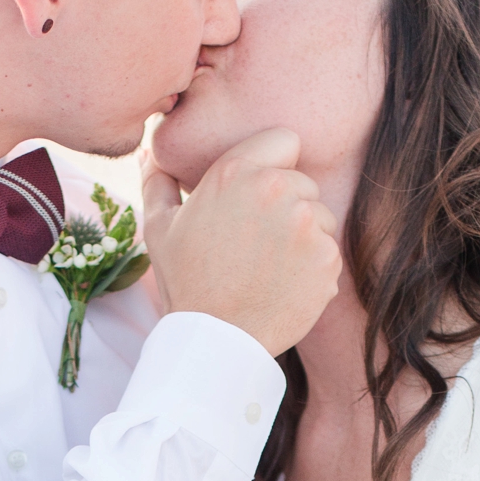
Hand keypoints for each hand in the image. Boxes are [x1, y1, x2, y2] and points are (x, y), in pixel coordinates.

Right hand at [143, 127, 340, 355]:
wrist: (216, 340)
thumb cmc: (186, 282)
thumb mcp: (159, 228)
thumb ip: (158, 183)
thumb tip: (149, 153)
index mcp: (236, 171)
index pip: (285, 140)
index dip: (277, 164)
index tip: (263, 192)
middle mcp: (276, 189)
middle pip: (304, 182)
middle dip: (287, 206)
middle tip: (257, 244)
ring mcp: (307, 224)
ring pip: (321, 216)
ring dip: (304, 237)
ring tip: (270, 267)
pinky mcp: (327, 258)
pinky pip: (329, 251)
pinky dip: (313, 269)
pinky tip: (284, 286)